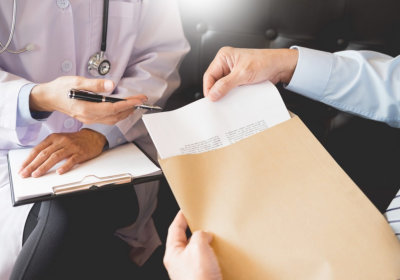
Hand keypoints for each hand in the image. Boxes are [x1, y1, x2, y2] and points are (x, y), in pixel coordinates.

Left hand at [19, 129, 106, 177]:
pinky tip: (59, 172)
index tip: (22, 168)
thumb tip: (35, 161)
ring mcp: (71, 147)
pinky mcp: (80, 152)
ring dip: (44, 167)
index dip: (28, 159)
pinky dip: (65, 166)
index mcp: (54, 137)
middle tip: (25, 174)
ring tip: (37, 174)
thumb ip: (49, 148)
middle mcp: (61, 141)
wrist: (93, 137)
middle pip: (44, 154)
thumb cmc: (75, 140)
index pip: (37, 149)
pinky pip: (71, 160)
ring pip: (55, 157)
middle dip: (32, 165)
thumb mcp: (60, 140)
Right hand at [29, 76, 147, 124]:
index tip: (139, 99)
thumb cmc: (61, 88)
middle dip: (130, 108)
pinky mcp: (89, 118)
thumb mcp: (77, 81)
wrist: (49, 97)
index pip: (113, 108)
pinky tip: (122, 108)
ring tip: (135, 104)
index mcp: (86, 108)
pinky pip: (107, 119)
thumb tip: (111, 85)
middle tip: (141, 100)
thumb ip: (95, 85)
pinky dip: (118, 114)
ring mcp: (89, 119)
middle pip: (115, 116)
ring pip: (112, 120)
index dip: (128, 104)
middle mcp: (88, 117)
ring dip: (125, 112)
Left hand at [164, 211, 221, 279]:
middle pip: (187, 240)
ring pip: (199, 251)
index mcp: (173, 253)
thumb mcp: (198, 247)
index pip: (175, 229)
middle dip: (197, 231)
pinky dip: (214, 255)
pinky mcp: (202, 276)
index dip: (181, 217)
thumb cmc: (198, 278)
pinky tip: (222, 253)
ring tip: (216, 238)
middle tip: (205, 222)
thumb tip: (206, 235)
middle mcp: (180, 262)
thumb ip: (200, 235)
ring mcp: (191, 270)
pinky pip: (208, 261)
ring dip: (208, 244)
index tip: (186, 209)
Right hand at [203, 47, 298, 100]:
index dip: (208, 88)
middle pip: (215, 81)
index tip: (210, 99)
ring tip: (227, 101)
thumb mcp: (243, 74)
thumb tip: (213, 94)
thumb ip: (226, 84)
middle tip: (217, 103)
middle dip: (216, 92)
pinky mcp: (239, 79)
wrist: (280, 66)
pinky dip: (232, 95)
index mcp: (224, 57)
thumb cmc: (265, 62)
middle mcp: (227, 63)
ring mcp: (233, 72)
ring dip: (225, 94)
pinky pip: (231, 89)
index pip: (209, 75)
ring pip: (223, 86)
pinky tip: (234, 99)